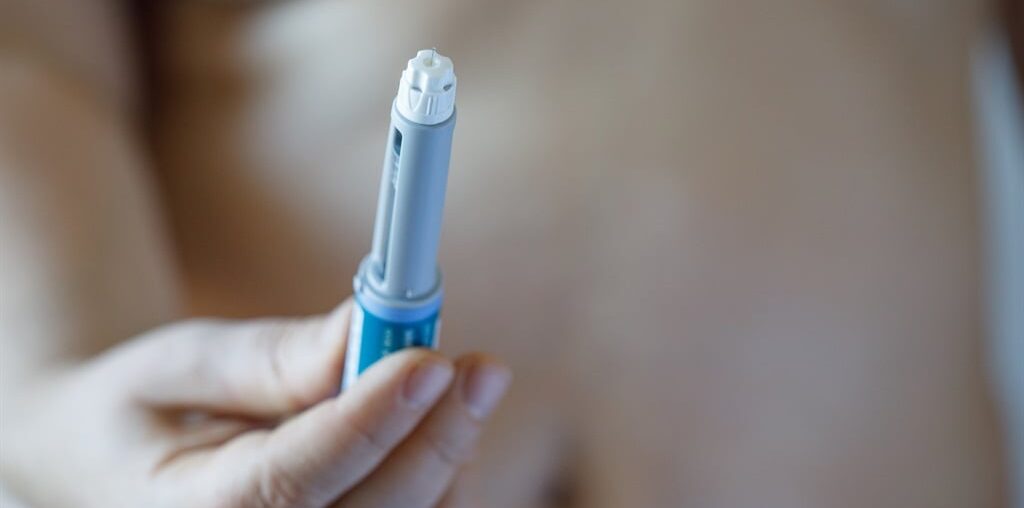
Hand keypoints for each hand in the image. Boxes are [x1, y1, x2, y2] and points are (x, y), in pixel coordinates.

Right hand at [0, 301, 510, 507]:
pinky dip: (443, 478)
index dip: (371, 420)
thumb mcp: (178, 363)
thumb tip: (366, 325)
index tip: (431, 360)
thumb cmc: (144, 409)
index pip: (294, 479)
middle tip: (482, 368)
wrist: (113, 467)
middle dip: (436, 437)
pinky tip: (437, 428)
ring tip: (457, 388)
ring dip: (446, 456)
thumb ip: (271, 357)